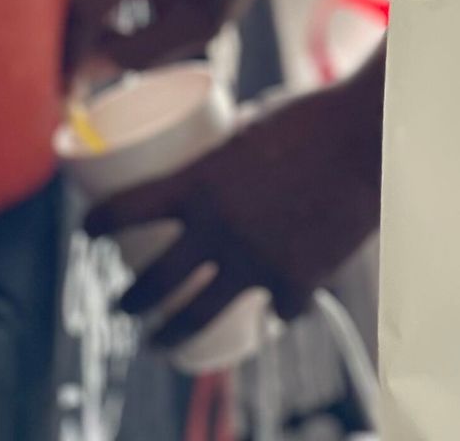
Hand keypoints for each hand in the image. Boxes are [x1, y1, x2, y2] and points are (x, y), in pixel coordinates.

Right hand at [66, 0, 282, 79]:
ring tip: (89, 59)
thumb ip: (141, 53)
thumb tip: (85, 69)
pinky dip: (78, 9)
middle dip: (56, 42)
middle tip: (65, 86)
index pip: (81, 7)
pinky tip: (105, 30)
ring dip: (67, 26)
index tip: (62, 91)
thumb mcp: (199, 26)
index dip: (66, 52)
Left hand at [86, 68, 385, 346]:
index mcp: (202, 181)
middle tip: (122, 308)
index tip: (89, 232)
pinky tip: (271, 313)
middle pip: (155, 283)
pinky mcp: (295, 281)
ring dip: (168, 336)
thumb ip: (229, 155)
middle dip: (130, 302)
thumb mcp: (255, 127)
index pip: (128, 209)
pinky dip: (274, 312)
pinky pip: (276, 311)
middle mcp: (219, 228)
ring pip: (197, 317)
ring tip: (157, 343)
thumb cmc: (314, 114)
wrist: (370, 134)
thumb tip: (213, 165)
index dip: (100, 224)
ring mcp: (256, 261)